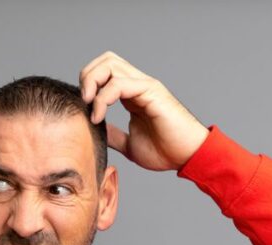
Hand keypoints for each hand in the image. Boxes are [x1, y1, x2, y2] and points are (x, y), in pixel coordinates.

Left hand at [79, 51, 209, 171]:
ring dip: (92, 83)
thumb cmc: (166, 151)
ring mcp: (145, 86)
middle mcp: (138, 85)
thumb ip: (112, 134)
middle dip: (87, 77)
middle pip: (105, 60)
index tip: (83, 110)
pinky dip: (103, 98)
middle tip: (83, 103)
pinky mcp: (151, 92)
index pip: (104, 72)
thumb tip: (94, 130)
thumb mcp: (128, 143)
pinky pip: (119, 84)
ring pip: (110, 65)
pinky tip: (98, 117)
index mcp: (132, 95)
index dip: (88, 85)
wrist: (188, 157)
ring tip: (90, 109)